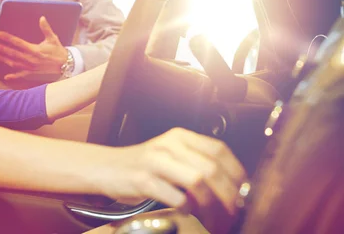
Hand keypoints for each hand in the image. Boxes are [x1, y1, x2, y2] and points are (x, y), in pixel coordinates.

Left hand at [0, 16, 68, 79]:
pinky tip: (5, 76)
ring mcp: (31, 67)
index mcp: (35, 49)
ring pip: (14, 63)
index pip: (18, 42)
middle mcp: (31, 59)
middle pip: (13, 53)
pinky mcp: (32, 74)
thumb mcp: (52, 38)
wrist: (65, 65)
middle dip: (2, 49)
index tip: (0, 34)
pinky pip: (21, 75)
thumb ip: (45, 28)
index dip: (8, 38)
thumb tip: (41, 18)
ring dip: (4, 60)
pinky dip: (13, 76)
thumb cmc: (58, 50)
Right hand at [99, 128, 245, 233]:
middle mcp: (168, 145)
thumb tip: (232, 185)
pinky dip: (187, 208)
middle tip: (234, 211)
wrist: (107, 167)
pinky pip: (176, 197)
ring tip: (213, 216)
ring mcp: (155, 161)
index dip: (236, 172)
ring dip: (210, 204)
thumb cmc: (143, 165)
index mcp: (179, 136)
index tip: (244, 190)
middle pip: (211, 168)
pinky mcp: (143, 180)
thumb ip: (197, 163)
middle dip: (228, 194)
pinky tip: (187, 211)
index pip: (219, 149)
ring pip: (197, 181)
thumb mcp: (171, 155)